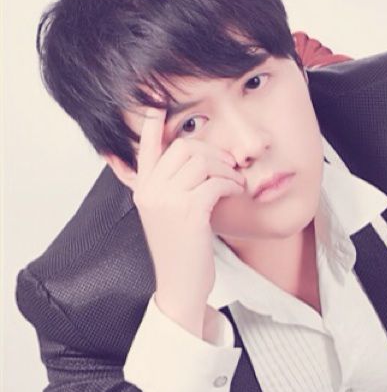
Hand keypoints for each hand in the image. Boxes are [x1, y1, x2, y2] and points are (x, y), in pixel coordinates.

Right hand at [132, 106, 245, 337]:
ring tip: (236, 182)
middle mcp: (151, 191)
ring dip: (226, 169)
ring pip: (202, 162)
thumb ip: (171, 191)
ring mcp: (168, 201)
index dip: (151, 127)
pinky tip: (237, 192)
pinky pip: (215, 182)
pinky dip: (231, 184)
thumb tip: (190, 169)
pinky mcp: (189, 212)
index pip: (145, 150)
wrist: (180, 285)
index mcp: (143, 191)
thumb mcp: (168, 217)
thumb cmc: (180, 252)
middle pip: (184, 148)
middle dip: (213, 153)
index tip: (156, 106)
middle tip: (230, 167)